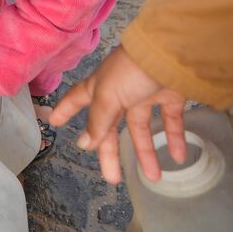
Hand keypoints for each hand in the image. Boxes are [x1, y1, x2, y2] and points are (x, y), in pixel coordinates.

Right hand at [51, 47, 189, 184]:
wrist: (171, 53)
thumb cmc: (131, 71)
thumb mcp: (108, 95)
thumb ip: (98, 121)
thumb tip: (84, 144)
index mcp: (100, 88)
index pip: (77, 100)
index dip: (65, 110)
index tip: (54, 121)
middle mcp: (120, 92)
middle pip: (111, 127)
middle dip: (110, 152)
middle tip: (112, 178)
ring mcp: (145, 93)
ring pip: (143, 128)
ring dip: (147, 153)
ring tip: (153, 177)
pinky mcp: (171, 95)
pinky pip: (171, 121)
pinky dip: (174, 139)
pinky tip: (178, 157)